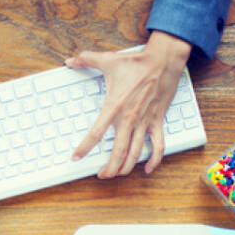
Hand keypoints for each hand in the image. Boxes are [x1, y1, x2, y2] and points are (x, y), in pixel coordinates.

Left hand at [67, 31, 190, 178]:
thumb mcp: (108, 60)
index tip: (76, 157)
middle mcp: (129, 118)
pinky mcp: (157, 120)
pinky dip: (154, 159)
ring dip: (126, 167)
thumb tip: (70, 60)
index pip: (96, 133)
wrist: (164, 59)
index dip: (84, 148)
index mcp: (114, 106)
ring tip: (117, 174)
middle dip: (108, 168)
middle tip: (100, 175)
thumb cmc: (137, 62)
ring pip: (135, 152)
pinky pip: (158, 145)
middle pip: (118, 152)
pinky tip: (146, 169)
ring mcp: (144, 121)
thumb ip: (86, 60)